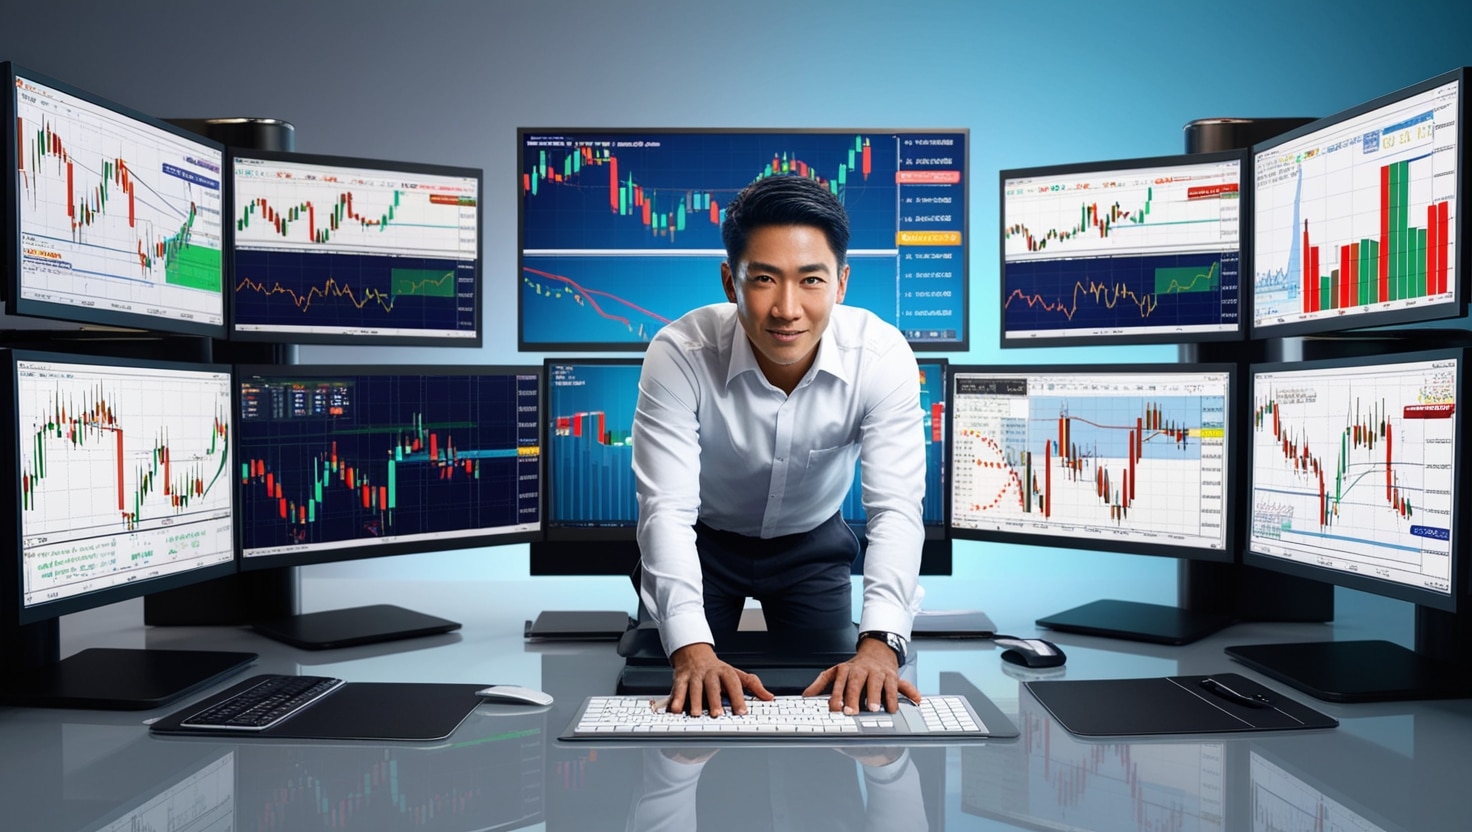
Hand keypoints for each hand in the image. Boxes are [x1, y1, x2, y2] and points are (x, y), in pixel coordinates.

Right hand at [668, 643, 773, 715]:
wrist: (694, 653)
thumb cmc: (717, 669)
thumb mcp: (736, 674)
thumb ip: (753, 686)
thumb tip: (769, 697)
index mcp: (725, 672)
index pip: (734, 684)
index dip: (738, 697)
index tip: (742, 712)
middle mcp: (709, 673)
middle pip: (712, 685)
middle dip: (714, 699)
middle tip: (717, 713)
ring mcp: (694, 676)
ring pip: (694, 688)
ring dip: (694, 701)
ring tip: (696, 714)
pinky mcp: (680, 679)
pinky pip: (678, 689)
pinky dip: (676, 700)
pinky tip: (675, 710)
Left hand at [802, 638, 921, 713]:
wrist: (876, 651)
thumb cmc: (855, 668)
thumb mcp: (836, 672)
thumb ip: (820, 684)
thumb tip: (805, 696)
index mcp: (847, 670)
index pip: (840, 683)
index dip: (838, 695)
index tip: (836, 708)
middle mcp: (863, 670)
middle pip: (858, 683)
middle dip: (855, 697)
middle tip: (853, 712)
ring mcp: (879, 672)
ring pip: (880, 683)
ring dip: (880, 696)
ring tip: (878, 709)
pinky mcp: (894, 676)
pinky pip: (901, 684)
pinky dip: (910, 692)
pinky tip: (915, 701)